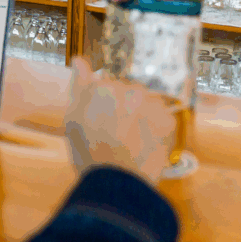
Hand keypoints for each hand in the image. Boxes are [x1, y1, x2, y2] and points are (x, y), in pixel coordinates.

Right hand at [63, 58, 178, 185]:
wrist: (116, 180)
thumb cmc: (88, 151)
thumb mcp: (73, 117)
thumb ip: (79, 86)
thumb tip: (79, 61)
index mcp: (103, 86)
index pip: (106, 87)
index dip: (103, 105)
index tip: (101, 122)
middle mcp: (129, 88)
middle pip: (127, 92)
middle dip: (123, 107)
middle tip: (115, 132)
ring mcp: (151, 103)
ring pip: (145, 103)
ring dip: (140, 115)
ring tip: (131, 140)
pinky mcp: (167, 120)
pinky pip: (160, 117)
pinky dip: (154, 128)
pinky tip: (143, 143)